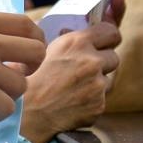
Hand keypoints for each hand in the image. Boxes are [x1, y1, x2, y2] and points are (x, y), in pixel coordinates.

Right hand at [20, 22, 121, 142]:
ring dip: (97, 82)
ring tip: (76, 87)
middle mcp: (91, 61)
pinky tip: (74, 101)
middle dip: (103, 62)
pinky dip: (92, 100)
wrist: (28, 111)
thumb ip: (66, 40)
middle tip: (87, 68)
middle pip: (114, 57)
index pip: (110, 32)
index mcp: (77, 42)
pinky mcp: (99, 104)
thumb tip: (75, 32)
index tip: (105, 42)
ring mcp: (97, 84)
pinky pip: (102, 99)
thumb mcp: (43, 49)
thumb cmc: (29, 78)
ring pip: (108, 80)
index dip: (108, 37)